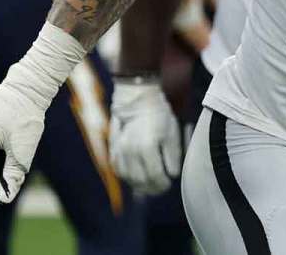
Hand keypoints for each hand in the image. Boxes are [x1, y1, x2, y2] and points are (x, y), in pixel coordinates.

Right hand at [108, 78, 180, 194]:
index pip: (155, 176)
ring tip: (149, 185)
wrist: (137, 98)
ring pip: (127, 178)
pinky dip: (127, 177)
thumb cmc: (158, 114)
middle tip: (161, 187)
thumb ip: (172, 156)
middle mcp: (130, 151)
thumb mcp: (172, 132)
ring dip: (139, 185)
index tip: (169, 183)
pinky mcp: (113, 149)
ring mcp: (119, 151)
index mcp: (147, 147)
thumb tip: (172, 174)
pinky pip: (117, 170)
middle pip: (141, 181)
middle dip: (153, 188)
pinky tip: (135, 177)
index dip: (163, 184)